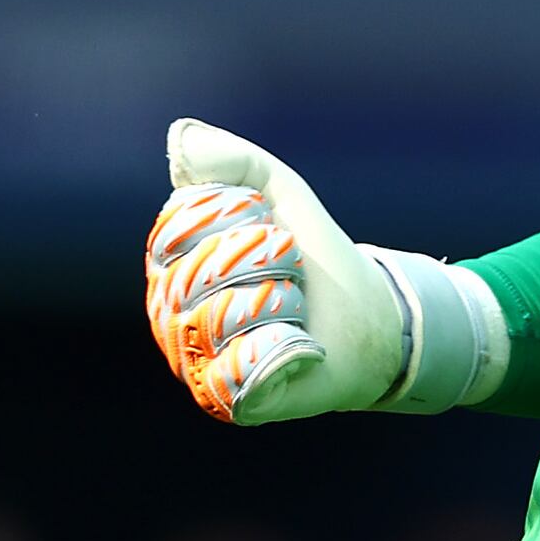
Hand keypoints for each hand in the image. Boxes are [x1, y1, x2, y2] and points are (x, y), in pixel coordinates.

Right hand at [146, 119, 410, 423]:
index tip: (272, 234)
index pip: (175, 235)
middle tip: (291, 274)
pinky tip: (296, 342)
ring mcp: (194, 364)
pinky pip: (234, 368)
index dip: (232, 226)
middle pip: (191, 278)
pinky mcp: (227, 400)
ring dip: (271, 302)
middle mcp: (171, 319)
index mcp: (172, 268)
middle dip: (258, 264)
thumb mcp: (282, 195)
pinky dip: (273, 348)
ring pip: (212, 319)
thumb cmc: (316, 258)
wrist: (368, 318)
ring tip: (293, 306)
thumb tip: (182, 140)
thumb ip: (237, 163)